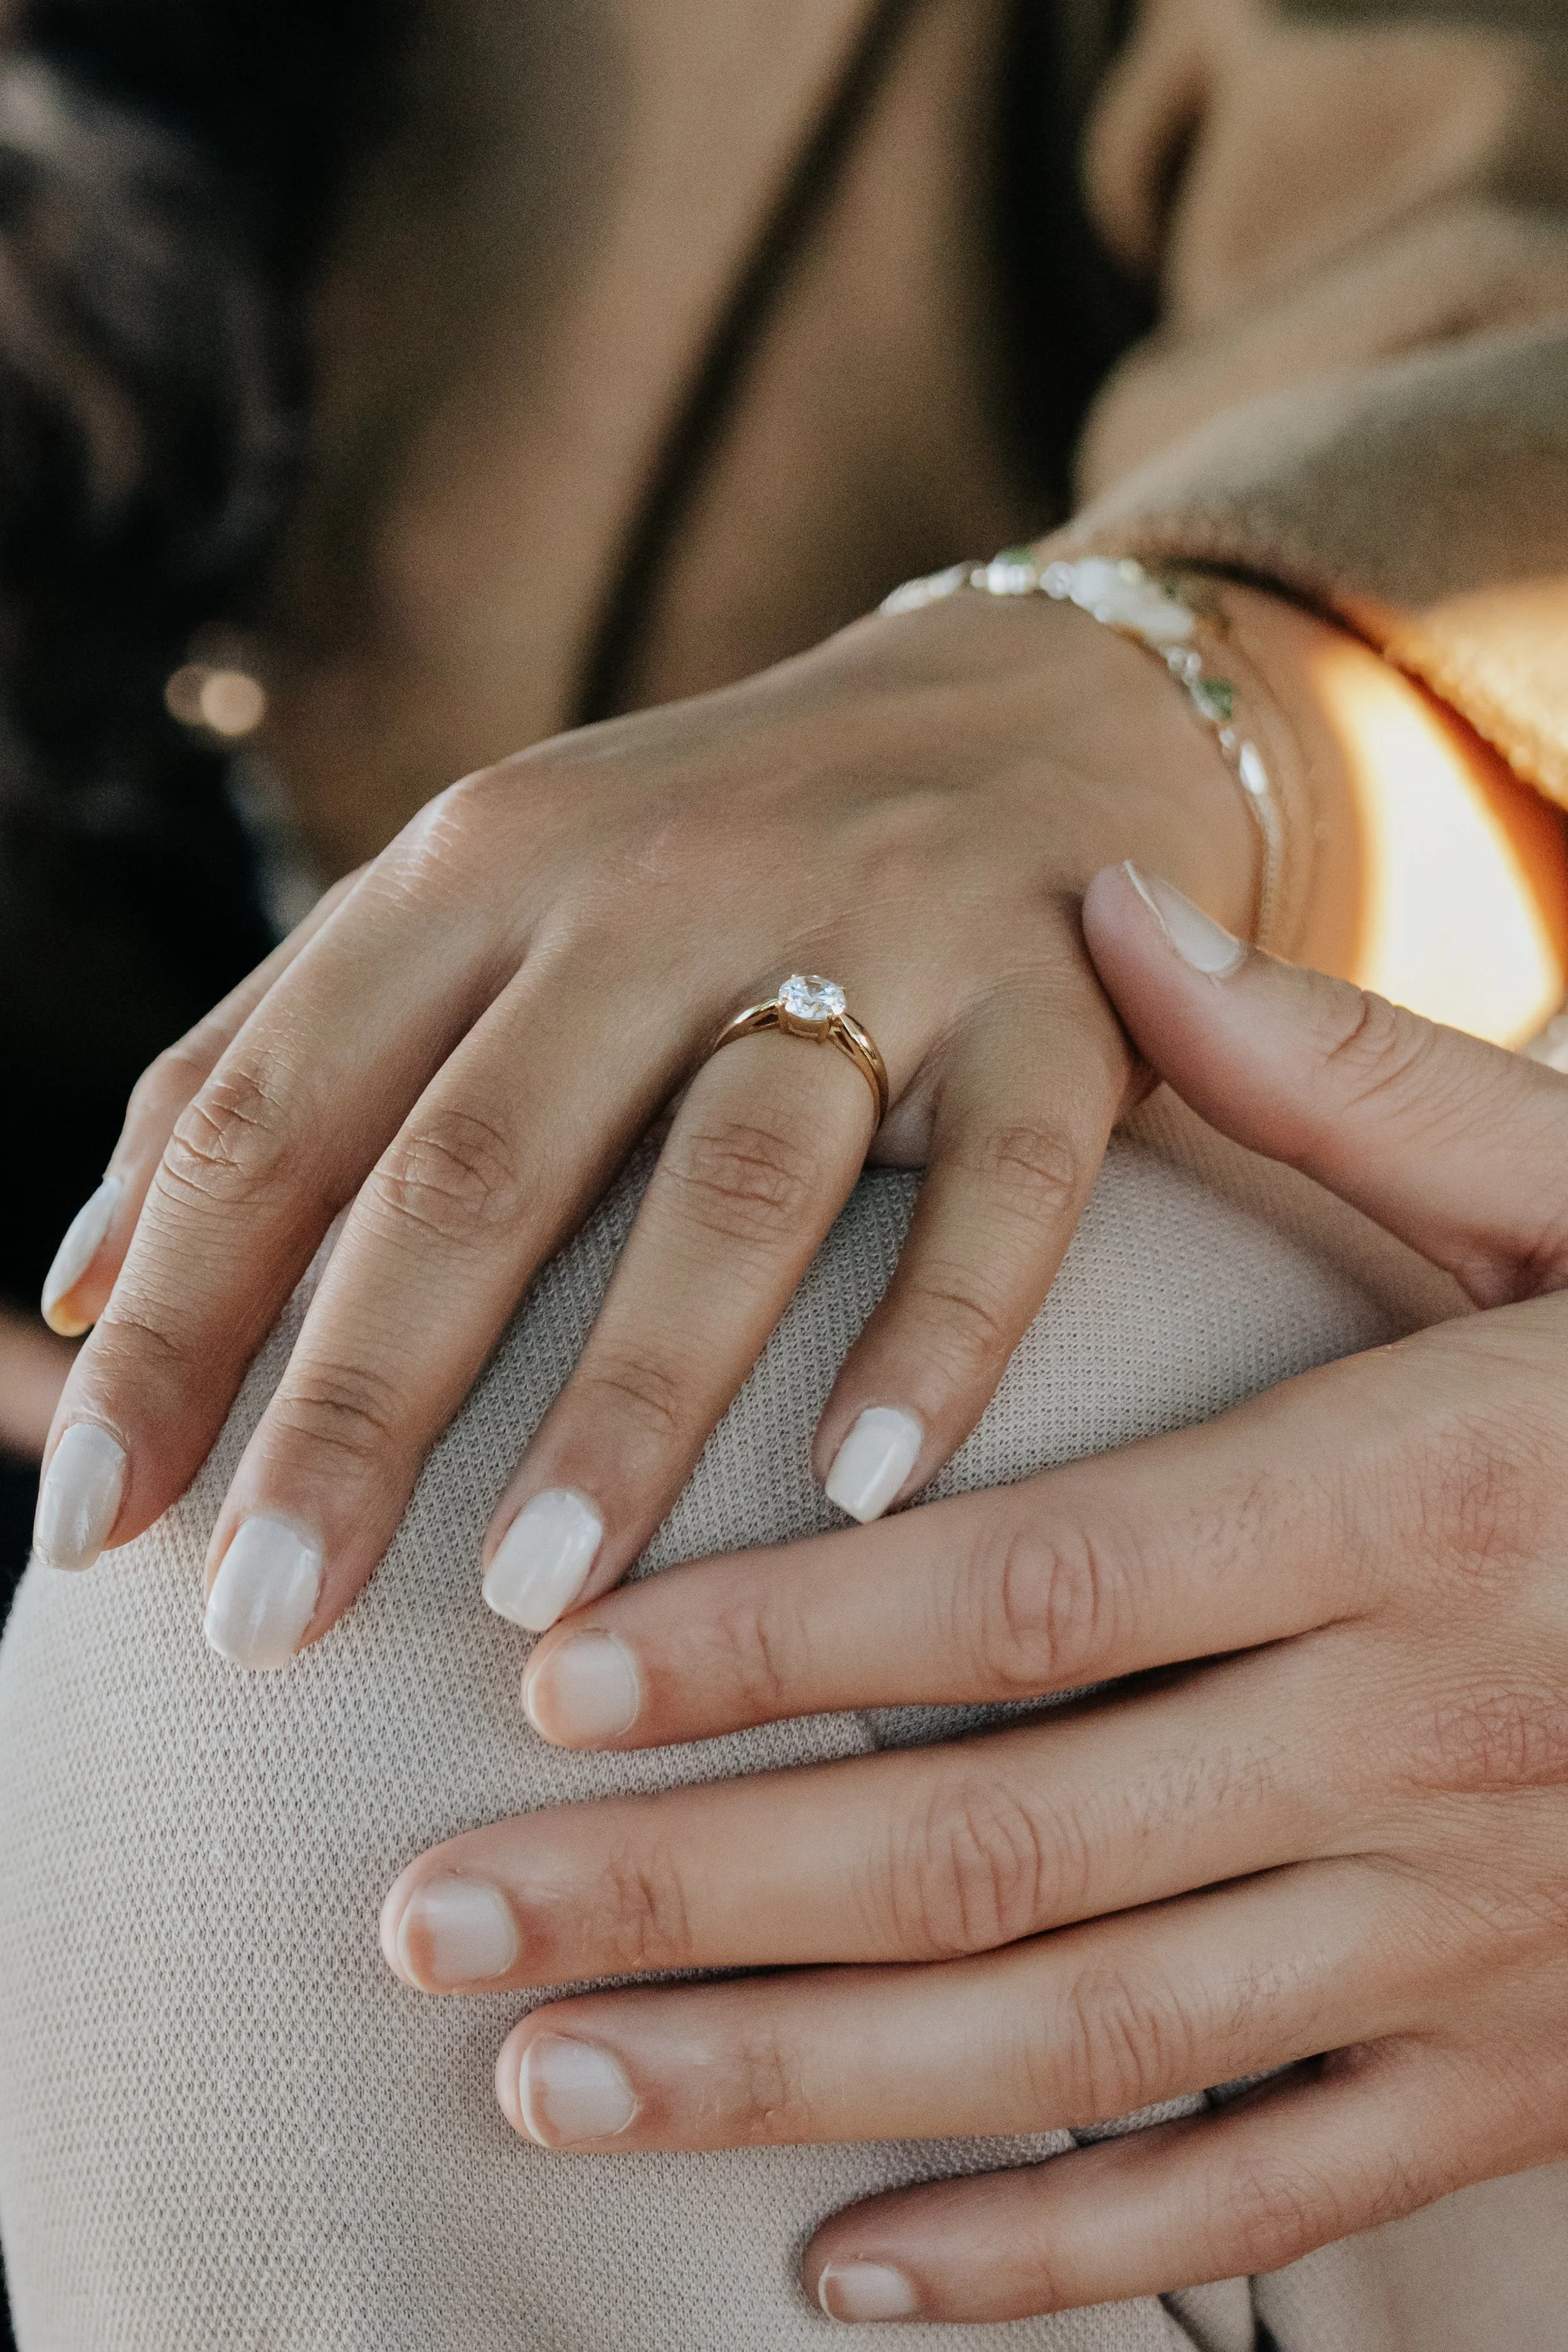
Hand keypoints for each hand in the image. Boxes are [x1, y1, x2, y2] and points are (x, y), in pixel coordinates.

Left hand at [32, 584, 1281, 1647]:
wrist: (1028, 711)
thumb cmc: (706, 858)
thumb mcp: (472, 909)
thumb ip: (274, 1065)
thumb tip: (77, 1291)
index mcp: (481, 864)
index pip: (277, 1107)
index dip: (173, 1326)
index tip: (89, 1539)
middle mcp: (658, 881)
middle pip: (476, 1162)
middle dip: (356, 1407)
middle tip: (262, 1631)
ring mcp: (873, 931)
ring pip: (725, 1184)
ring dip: (626, 1400)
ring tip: (531, 1601)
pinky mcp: (1060, 999)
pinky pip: (999, 1189)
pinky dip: (934, 1335)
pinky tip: (862, 1494)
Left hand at [380, 866, 1567, 2324]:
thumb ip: (1348, 1072)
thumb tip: (1106, 911)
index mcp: (1421, 1505)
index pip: (1022, 1600)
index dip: (768, 1652)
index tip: (540, 1688)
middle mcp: (1424, 1742)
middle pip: (990, 1848)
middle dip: (684, 1893)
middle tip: (431, 1924)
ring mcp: (1475, 1941)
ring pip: (1077, 2044)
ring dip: (792, 2077)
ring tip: (550, 2078)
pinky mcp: (1525, 2070)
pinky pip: (1257, 2194)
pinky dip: (1049, 2249)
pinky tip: (844, 2265)